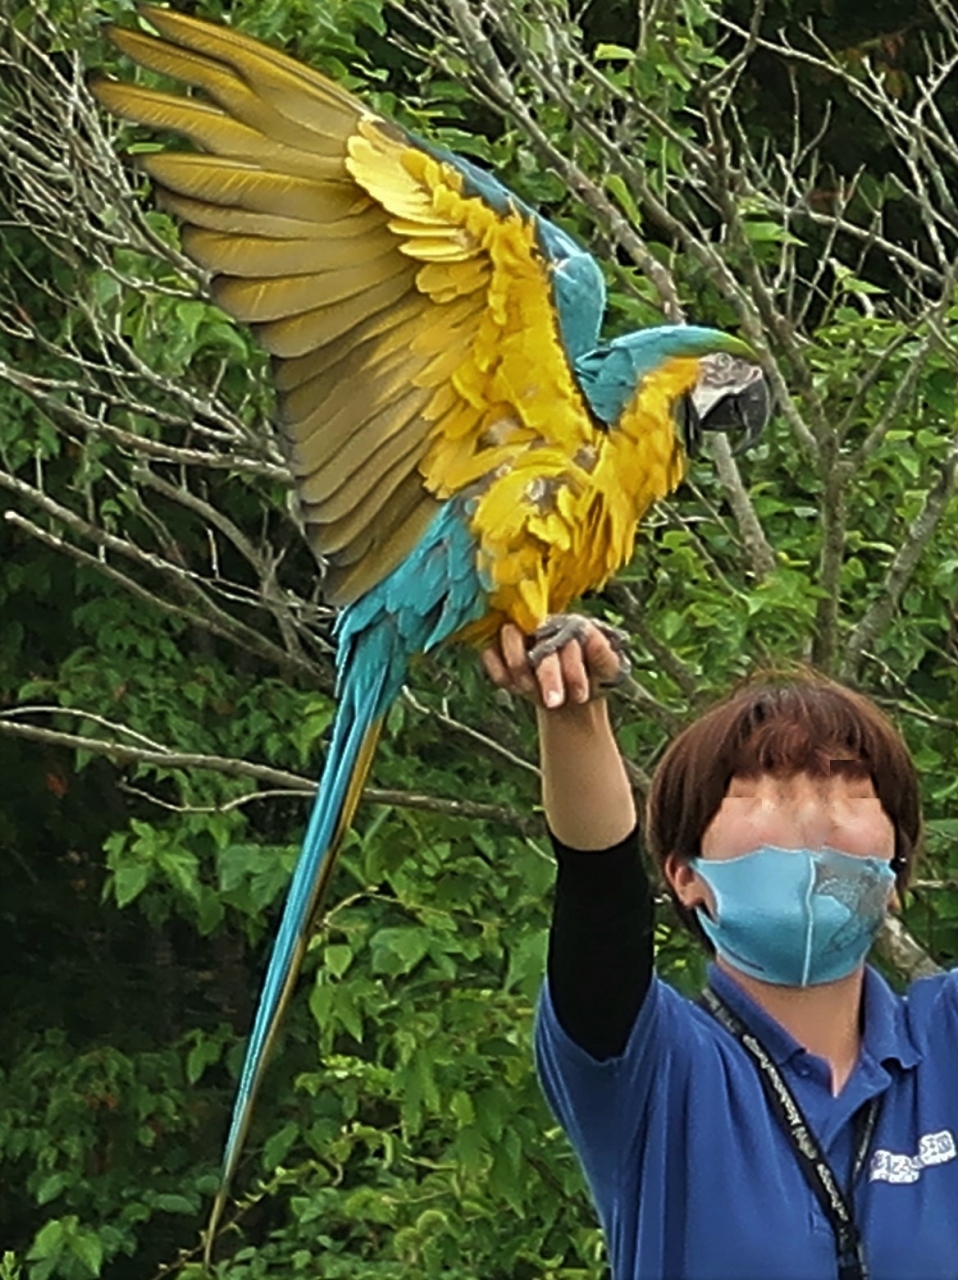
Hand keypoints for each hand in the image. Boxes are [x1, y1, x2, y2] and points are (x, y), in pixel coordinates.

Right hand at [481, 620, 624, 709]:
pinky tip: (512, 687)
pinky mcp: (498, 648)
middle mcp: (544, 623)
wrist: (573, 698)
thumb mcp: (608, 670)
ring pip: (509, 635)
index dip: (573, 669)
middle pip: (538, 639)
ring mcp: (520, 633)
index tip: (580, 696)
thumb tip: (590, 637)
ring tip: (528, 691)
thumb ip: (604, 655)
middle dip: (547, 676)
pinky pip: (489, 653)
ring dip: (517, 666)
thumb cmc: (593, 678)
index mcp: (571, 624)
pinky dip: (497, 670)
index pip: (568, 638)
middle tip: (555, 703)